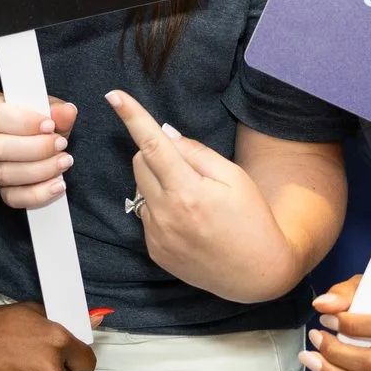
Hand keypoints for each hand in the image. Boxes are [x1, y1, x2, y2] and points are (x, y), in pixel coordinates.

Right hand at [0, 96, 76, 210]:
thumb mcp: (48, 113)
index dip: (23, 122)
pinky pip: (13, 198)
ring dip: (41, 170)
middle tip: (62, 144)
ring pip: (5, 174)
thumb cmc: (36, 124)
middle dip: (36, 148)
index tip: (50, 125)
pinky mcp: (3, 190)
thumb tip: (68, 111)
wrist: (23, 143)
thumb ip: (58, 112)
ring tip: (64, 162)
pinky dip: (38, 194)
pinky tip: (58, 185)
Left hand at [106, 89, 299, 304]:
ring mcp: (157, 236)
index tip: (114, 95)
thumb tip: (166, 134)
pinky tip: (188, 221)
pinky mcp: (154, 251)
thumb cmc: (252, 220)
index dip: (132, 116)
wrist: (257, 274)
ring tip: (193, 200)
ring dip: (158, 182)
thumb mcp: (235, 178)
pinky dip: (161, 208)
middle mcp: (165, 215)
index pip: (152, 145)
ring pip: (141, 188)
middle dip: (156, 153)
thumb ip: (197, 153)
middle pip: (140, 162)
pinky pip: (146, 214)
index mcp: (187, 192)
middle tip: (189, 167)